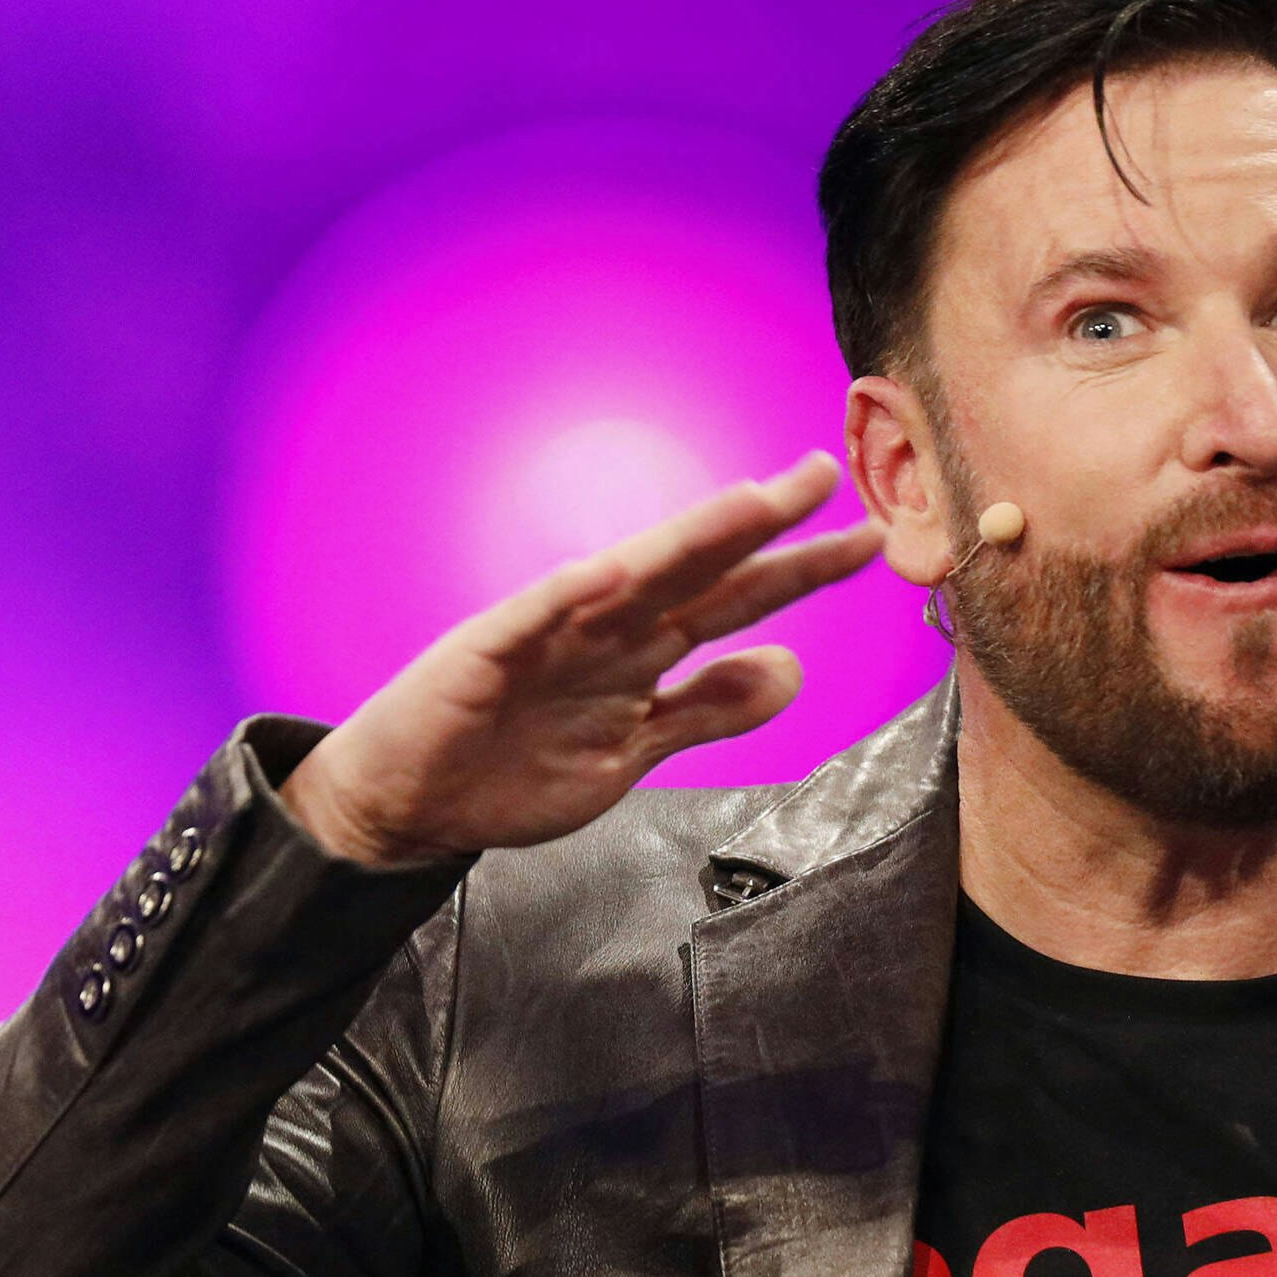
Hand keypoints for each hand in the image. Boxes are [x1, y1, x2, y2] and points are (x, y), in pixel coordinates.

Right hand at [281, 450, 882, 866]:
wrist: (409, 802)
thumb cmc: (513, 767)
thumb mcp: (633, 751)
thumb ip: (707, 711)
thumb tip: (792, 670)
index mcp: (642, 650)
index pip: (736, 599)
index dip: (799, 569)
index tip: (867, 536)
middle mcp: (605, 629)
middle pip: (698, 571)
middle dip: (760, 526)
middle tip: (823, 474)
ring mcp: (547, 636)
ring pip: (630, 580)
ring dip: (688, 541)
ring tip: (747, 504)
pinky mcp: (484, 654)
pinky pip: (530, 620)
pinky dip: (566, 596)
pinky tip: (607, 571)